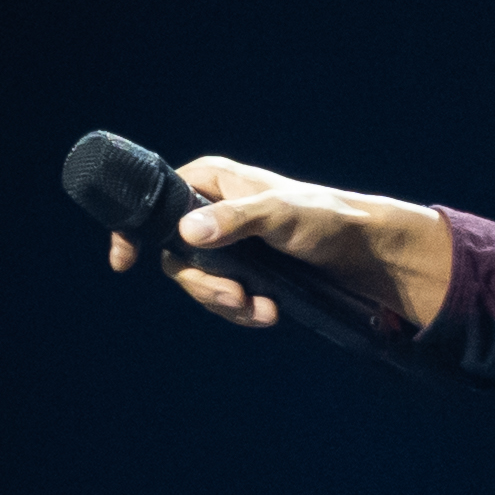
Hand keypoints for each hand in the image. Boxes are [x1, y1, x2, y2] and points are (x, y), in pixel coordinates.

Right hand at [107, 157, 453, 328]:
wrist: (369, 253)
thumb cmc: (328, 219)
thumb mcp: (281, 214)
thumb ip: (235, 220)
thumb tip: (188, 232)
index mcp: (212, 181)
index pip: (155, 199)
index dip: (135, 229)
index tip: (125, 262)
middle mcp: (213, 210)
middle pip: (176, 256)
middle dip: (203, 286)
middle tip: (235, 300)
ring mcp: (229, 244)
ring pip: (201, 282)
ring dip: (228, 304)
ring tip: (264, 311)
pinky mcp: (247, 271)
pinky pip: (226, 296)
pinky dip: (244, 311)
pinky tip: (270, 313)